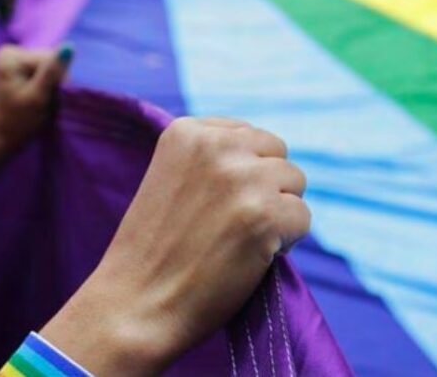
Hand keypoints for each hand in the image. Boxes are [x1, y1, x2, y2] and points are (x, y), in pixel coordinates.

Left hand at [0, 45, 65, 150]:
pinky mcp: (22, 66)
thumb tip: (69, 46)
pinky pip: (46, 69)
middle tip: (46, 99)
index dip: (57, 77)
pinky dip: (49, 83)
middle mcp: (11, 52)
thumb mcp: (38, 96)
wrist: (7, 134)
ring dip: (53, 82)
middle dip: (54, 79)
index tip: (49, 96)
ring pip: (51, 65)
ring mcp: (16, 59)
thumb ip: (52, 71)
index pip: (49, 58)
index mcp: (10, 56)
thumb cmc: (20, 119)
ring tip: (43, 98)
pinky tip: (42, 94)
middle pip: (50, 59)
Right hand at [40, 118, 310, 375]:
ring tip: (239, 240)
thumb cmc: (154, 251)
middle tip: (232, 225)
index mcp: (188, 131)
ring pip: (296, 183)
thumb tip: (270, 157)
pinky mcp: (265, 215)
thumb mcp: (172, 178)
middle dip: (267, 188)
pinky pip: (303, 218)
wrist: (134, 305)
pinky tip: (251, 257)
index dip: (244, 174)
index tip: (216, 204)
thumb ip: (214, 158)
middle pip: (278, 154)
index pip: (250, 136)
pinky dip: (286, 242)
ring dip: (279, 213)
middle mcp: (217, 146)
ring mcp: (242, 179)